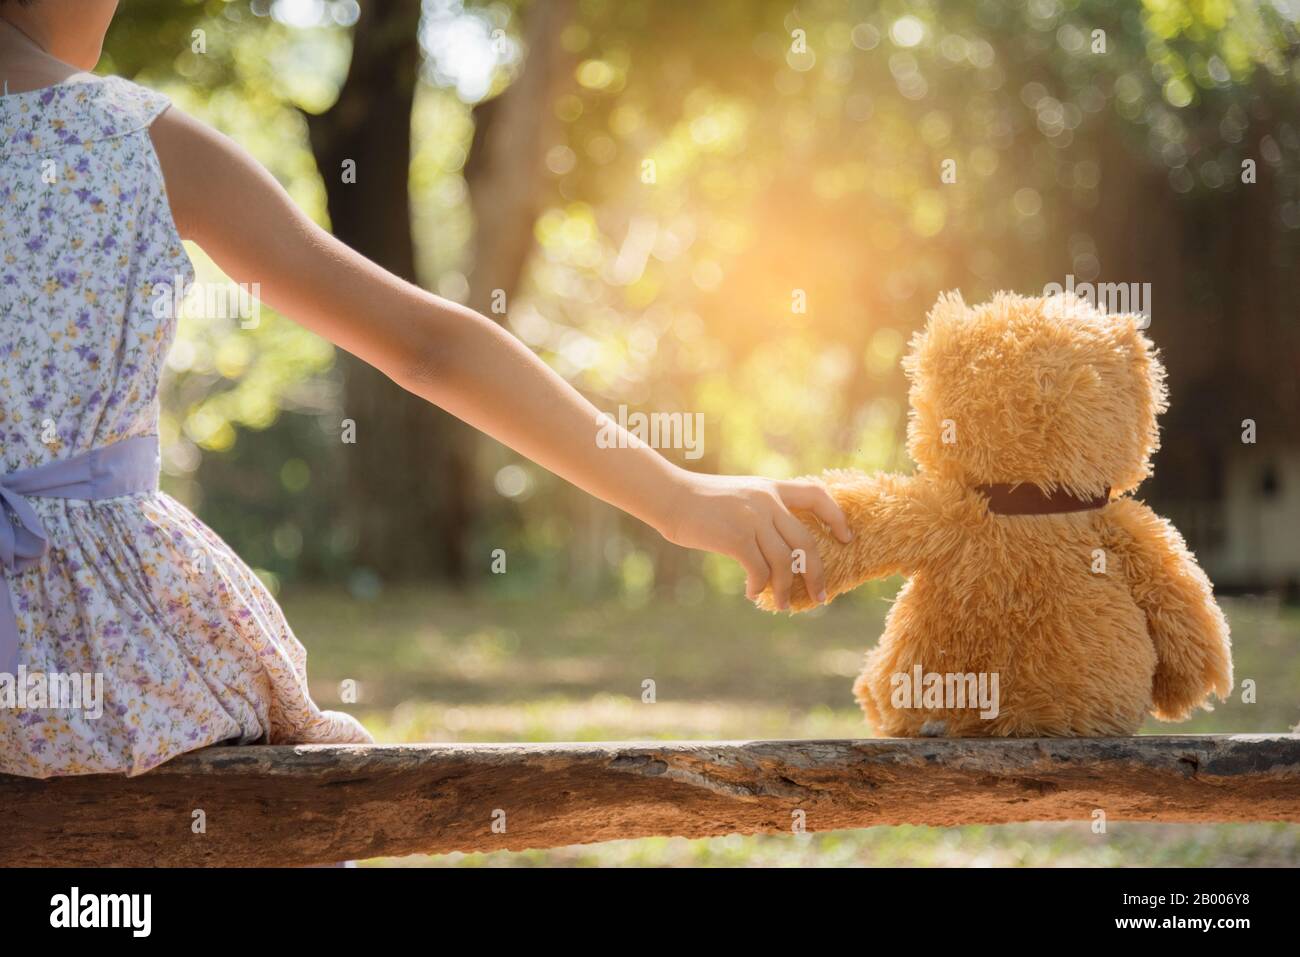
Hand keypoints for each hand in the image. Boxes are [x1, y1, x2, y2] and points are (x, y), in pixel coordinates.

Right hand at [661, 472, 852, 608]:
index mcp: (771, 488)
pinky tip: (753, 593)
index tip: (845, 538)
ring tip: (783, 605)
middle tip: (821, 596)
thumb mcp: (740, 496)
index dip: (836, 517)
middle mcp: (767, 501)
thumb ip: (763, 512)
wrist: (670, 496)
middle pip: (806, 542)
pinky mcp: (736, 537)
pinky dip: (760, 586)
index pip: (816, 495)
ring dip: (786, 589)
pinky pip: (759, 570)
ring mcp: (752, 518)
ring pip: (784, 562)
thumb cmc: (701, 502)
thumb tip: (781, 549)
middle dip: (816, 573)